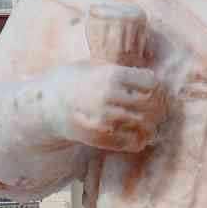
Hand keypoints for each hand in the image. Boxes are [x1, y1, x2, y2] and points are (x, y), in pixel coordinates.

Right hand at [46, 61, 165, 153]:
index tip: (153, 90)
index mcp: (112, 76)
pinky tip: (140, 136)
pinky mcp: (101, 138)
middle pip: (151, 104)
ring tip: (152, 123)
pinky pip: (132, 142)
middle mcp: (110, 97)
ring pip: (144, 125)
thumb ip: (121, 70)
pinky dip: (141, 140)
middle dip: (158, 107)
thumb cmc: (73, 80)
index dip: (156, 87)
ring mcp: (105, 119)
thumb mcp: (95, 65)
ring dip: (152, 125)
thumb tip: (151, 76)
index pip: (151, 83)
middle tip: (159, 109)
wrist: (47, 105)